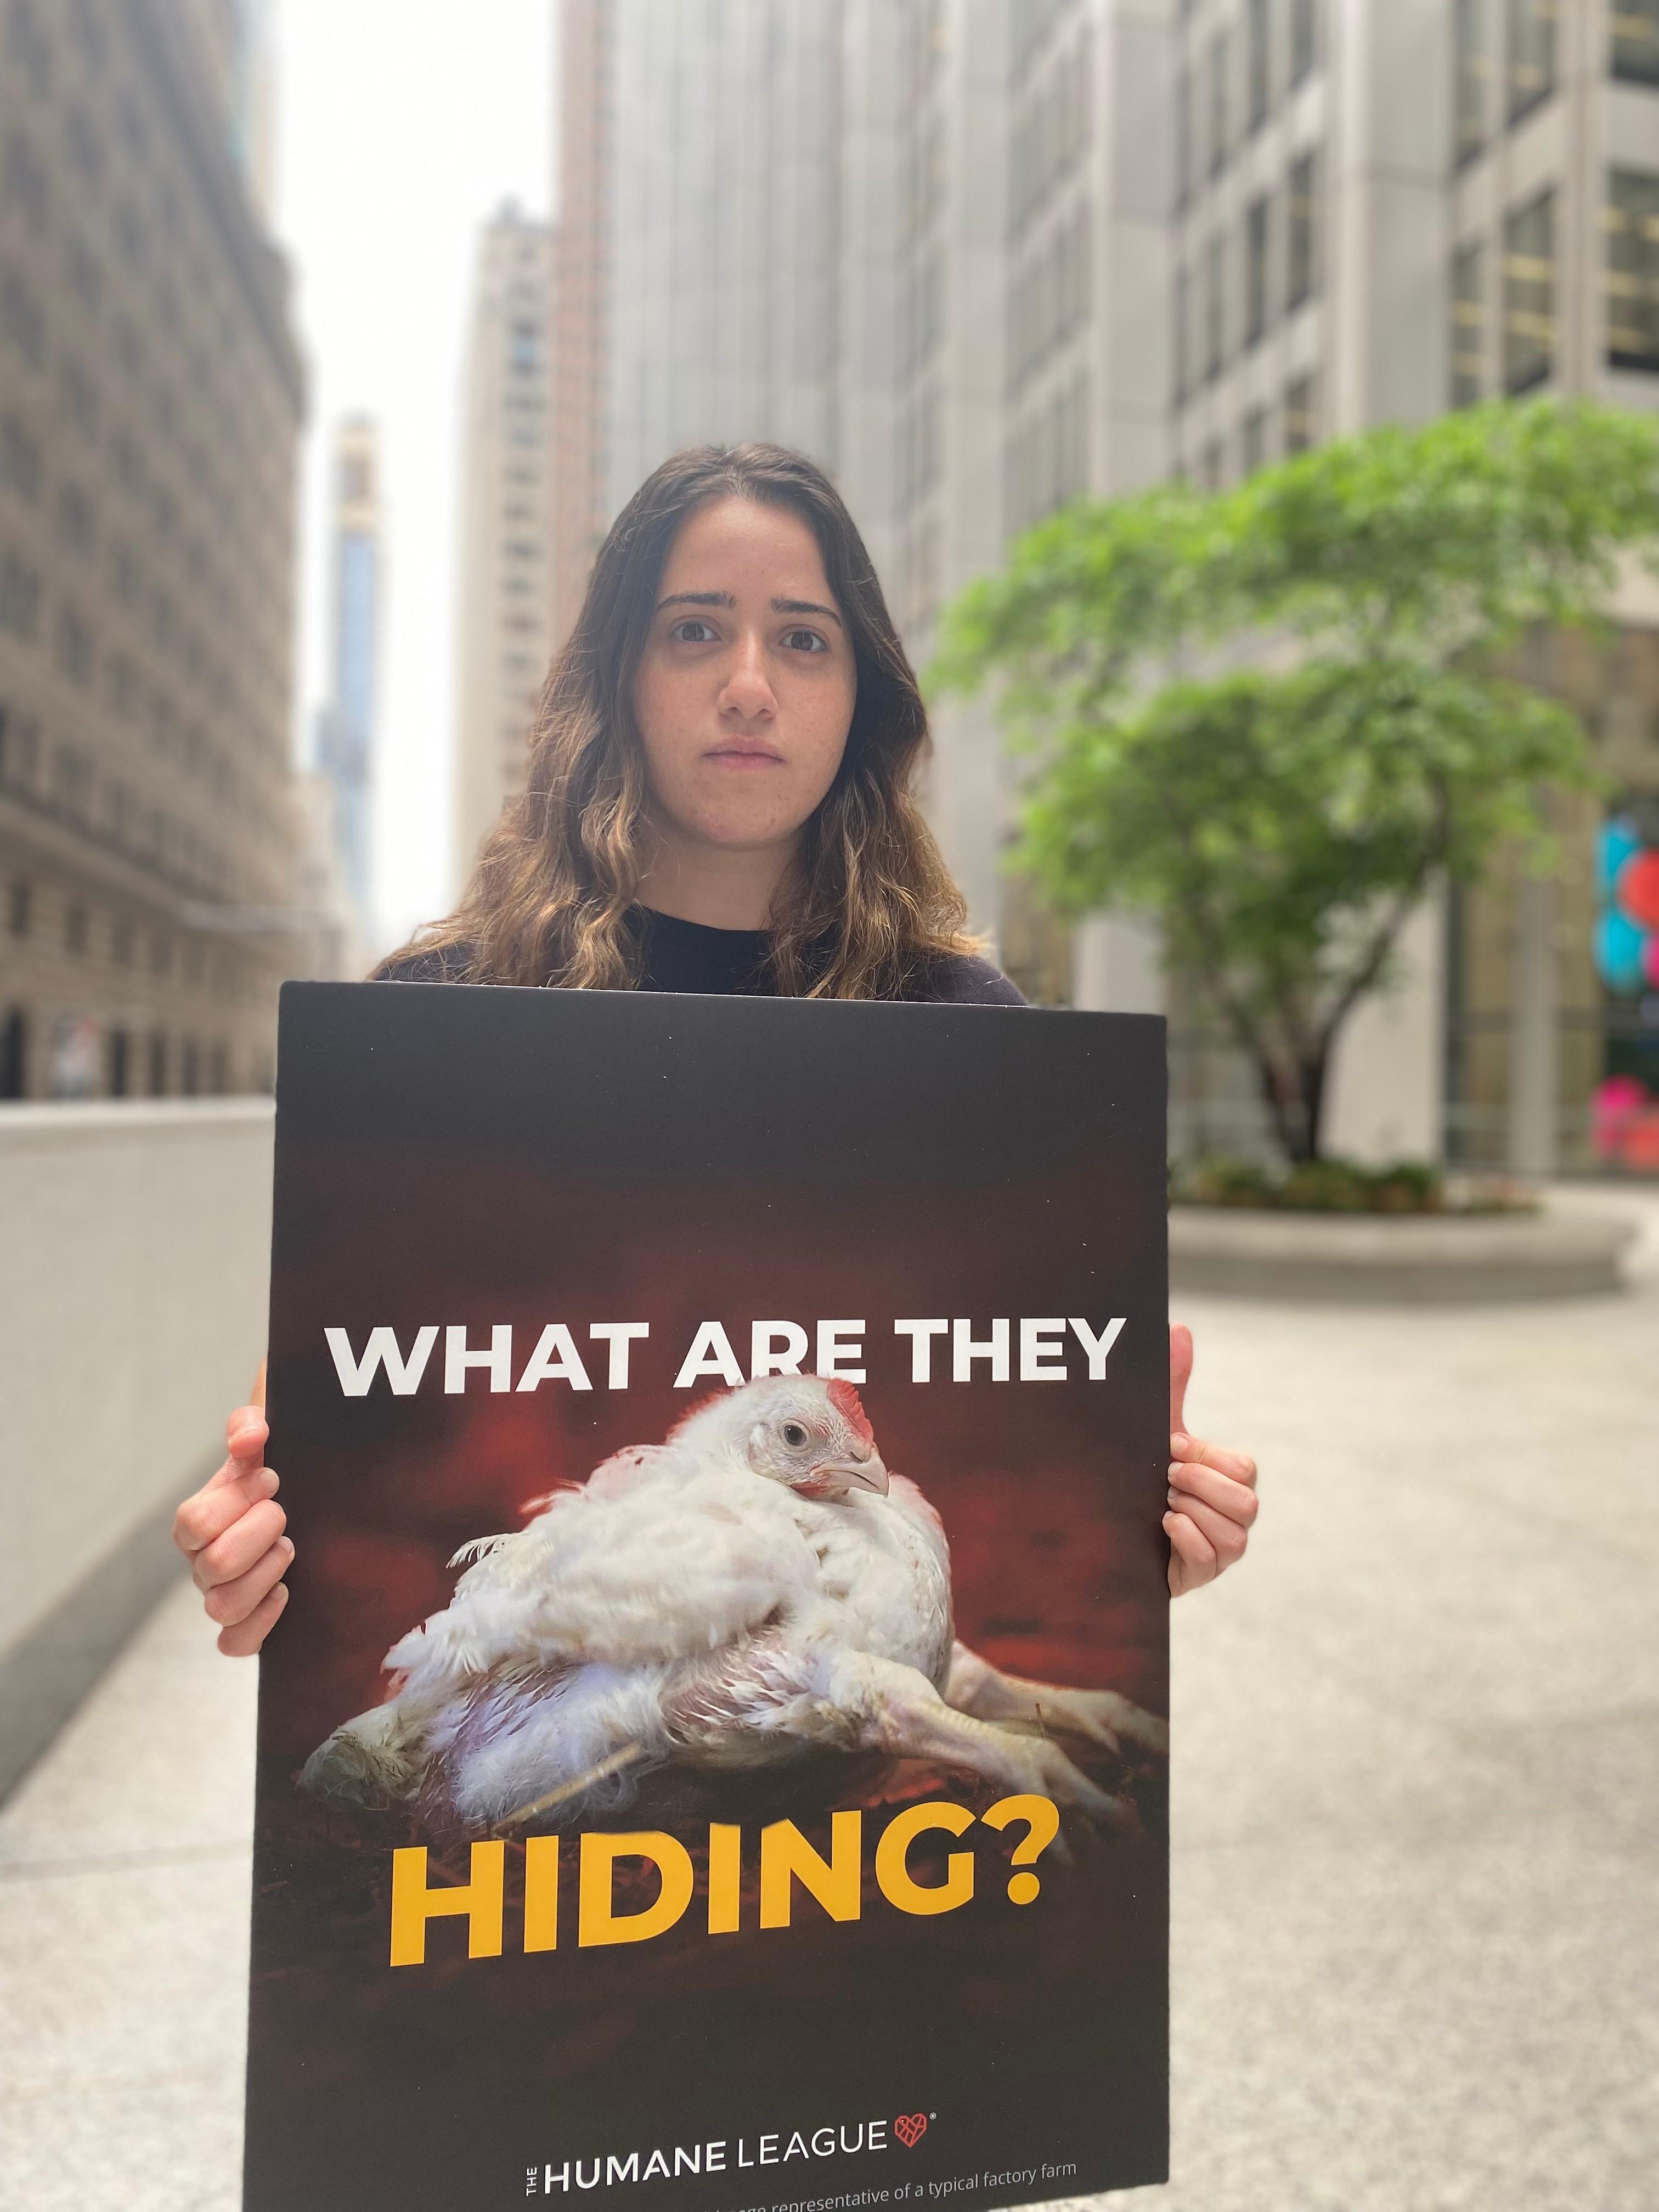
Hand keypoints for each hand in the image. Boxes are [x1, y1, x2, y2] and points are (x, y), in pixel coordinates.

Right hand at [171, 1361, 291, 1654]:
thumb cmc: (276, 1472)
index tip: (273, 1479)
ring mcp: (221, 1596)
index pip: (195, 1522)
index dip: (236, 1500)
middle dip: (258, 1533)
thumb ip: (249, 1427)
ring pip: (223, 1607)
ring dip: (264, 1575)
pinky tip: (286, 1593)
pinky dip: (259, 1624)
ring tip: (290, 1548)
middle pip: (214, 1565)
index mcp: (197, 1521)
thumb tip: (251, 1438)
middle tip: (284, 1514)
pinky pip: (234, 1643)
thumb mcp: (263, 1440)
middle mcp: (203, 1563)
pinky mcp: (245, 1626)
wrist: (305, 1501)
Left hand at [1164, 1323, 1257, 1597]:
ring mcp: (1219, 1551)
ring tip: (1162, 1505)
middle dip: (1201, 1486)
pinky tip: (1161, 1527)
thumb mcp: (1154, 1428)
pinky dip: (1186, 1539)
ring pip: (1235, 1536)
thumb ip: (1172, 1382)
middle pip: (1248, 1503)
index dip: (1208, 1458)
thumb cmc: (1137, 1475)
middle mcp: (1230, 1517)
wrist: (1102, 1525)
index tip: (1172, 1448)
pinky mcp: (1199, 1576)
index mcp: (1226, 1481)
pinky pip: (1210, 1560)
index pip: (1245, 1469)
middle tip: (1165, 1480)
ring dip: (1192, 1513)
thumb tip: (1180, 1328)